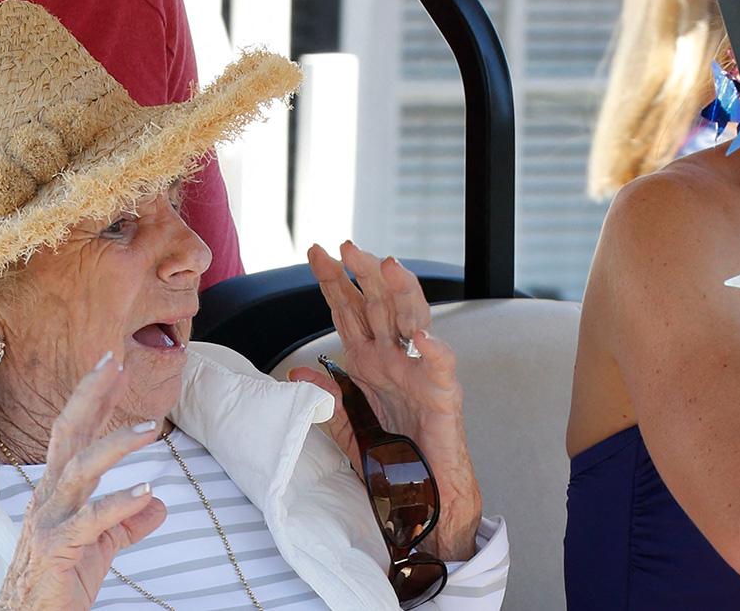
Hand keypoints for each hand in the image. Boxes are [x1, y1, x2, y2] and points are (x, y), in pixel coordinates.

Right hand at [0, 354, 166, 609]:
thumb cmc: (60, 579)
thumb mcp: (101, 547)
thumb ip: (126, 522)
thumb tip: (160, 505)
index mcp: (58, 490)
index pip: (75, 433)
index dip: (94, 398)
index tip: (114, 365)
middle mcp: (50, 496)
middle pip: (67, 434)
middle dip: (90, 396)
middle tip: (114, 363)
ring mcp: (50, 520)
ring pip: (79, 469)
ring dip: (115, 445)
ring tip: (149, 429)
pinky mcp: (57, 548)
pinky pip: (90, 521)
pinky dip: (118, 504)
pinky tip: (146, 492)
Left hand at [289, 241, 480, 560]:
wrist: (424, 493)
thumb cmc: (391, 456)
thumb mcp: (345, 425)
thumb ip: (325, 397)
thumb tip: (296, 371)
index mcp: (369, 360)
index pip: (349, 310)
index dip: (334, 281)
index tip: (316, 252)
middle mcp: (394, 358)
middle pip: (379, 304)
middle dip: (364, 273)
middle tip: (347, 246)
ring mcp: (419, 372)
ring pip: (413, 320)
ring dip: (402, 292)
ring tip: (389, 265)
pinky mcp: (443, 396)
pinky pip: (440, 368)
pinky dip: (434, 350)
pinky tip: (424, 335)